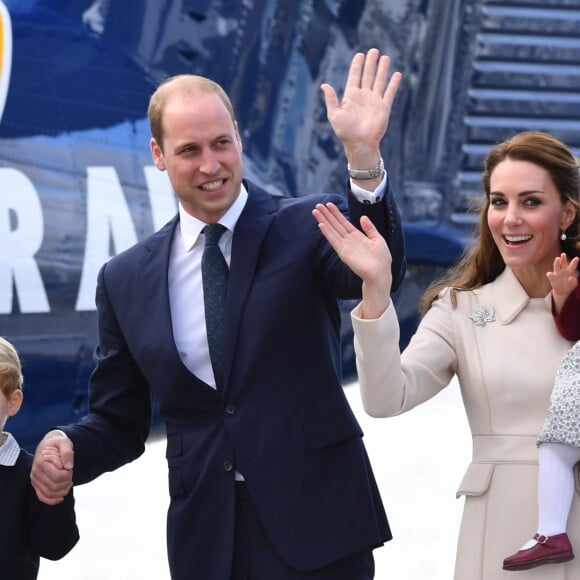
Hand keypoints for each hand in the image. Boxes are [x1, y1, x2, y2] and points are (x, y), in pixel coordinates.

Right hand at [31, 431, 73, 504]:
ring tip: (69, 482)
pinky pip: (42, 497)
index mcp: (42, 461)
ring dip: (62, 491)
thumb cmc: (57, 443)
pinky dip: (52, 500)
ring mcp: (34, 480)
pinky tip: (61, 497)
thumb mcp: (65, 442)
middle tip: (71, 475)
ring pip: (49, 493)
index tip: (71, 468)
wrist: (47, 445)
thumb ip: (67, 453)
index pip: (57, 476)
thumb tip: (69, 467)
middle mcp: (35, 472)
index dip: (68, 475)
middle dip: (67, 482)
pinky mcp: (36, 484)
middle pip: (54, 486)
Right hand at [312, 202, 391, 318]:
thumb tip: (362, 217)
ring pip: (332, 230)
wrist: (380, 273)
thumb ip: (369, 228)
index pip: (343, 222)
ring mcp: (345, 246)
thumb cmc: (382, 259)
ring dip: (323, 221)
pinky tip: (321, 225)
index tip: (329, 205)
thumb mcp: (378, 239)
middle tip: (318, 205)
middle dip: (327, 215)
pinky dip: (327, 232)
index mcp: (357, 236)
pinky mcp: (343, 252)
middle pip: (335, 224)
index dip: (336, 213)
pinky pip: (333, 240)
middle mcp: (349, 240)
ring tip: (315, 211)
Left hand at [321, 48, 401, 167]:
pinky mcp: (384, 107)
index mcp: (351, 97)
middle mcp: (363, 96)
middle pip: (368, 75)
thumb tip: (324, 85)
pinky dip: (393, 84)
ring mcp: (374, 101)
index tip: (359, 54)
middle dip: (370, 63)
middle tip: (373, 51)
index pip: (354, 76)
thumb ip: (331, 99)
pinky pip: (389, 93)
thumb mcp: (334, 114)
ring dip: (382, 69)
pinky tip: (397, 74)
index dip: (357, 65)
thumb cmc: (345, 132)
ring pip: (379, 81)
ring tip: (385, 57)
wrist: (359, 144)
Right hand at [546, 253, 578, 312]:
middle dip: (563, 259)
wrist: (561, 291)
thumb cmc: (569, 286)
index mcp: (569, 271)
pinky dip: (550, 274)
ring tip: (557, 258)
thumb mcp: (573, 285)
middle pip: (563, 264)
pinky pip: (550, 275)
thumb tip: (572, 278)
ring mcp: (556, 274)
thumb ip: (573, 282)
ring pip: (556, 267)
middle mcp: (563, 271)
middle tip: (563, 254)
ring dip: (557, 263)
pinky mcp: (551, 278)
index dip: (574, 262)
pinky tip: (550, 274)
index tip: (577, 258)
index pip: (572, 266)